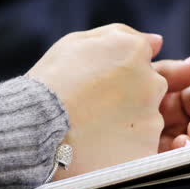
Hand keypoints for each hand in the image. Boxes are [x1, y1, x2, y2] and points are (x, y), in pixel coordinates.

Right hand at [27, 24, 167, 178]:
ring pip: (148, 121)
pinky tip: (99, 152)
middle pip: (150, 90)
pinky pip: (143, 150)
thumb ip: (120, 36)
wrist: (33, 130)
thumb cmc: (49, 84)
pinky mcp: (147, 151)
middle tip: (92, 111)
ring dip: (127, 126)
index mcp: (134, 52)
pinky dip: (125, 151)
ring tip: (91, 133)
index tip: (95, 88)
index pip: (142, 61)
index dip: (117, 75)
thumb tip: (157, 42)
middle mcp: (151, 82)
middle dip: (128, 99)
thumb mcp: (76, 44)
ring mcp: (152, 119)